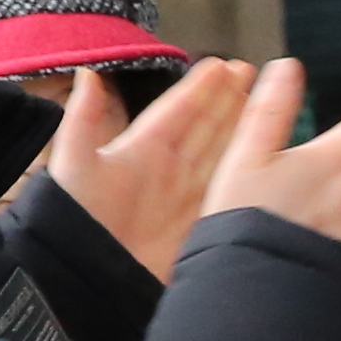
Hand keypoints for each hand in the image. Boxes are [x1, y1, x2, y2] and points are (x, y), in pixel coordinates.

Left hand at [34, 57, 254, 281]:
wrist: (87, 276)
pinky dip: (248, 169)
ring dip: (242, 126)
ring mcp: (187, 194)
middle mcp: (168, 168)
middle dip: (228, 99)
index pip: (177, 111)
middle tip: (251, 71)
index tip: (222, 64)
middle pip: (205, 126)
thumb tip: (89, 75)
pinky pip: (229, 187)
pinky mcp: (201, 220)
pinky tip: (266, 152)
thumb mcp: (74, 165)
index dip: (199, 88)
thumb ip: (83, 120)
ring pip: (222, 152)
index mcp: (141, 150)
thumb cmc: (75, 218)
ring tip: (263, 99)